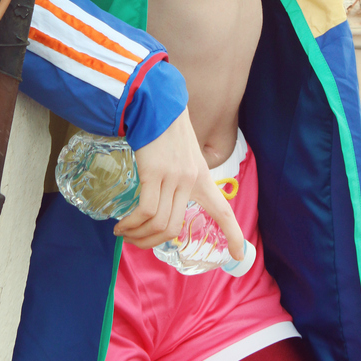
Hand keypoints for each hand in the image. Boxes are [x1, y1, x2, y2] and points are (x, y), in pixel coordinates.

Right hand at [113, 108, 244, 261]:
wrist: (156, 104)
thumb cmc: (166, 130)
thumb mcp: (185, 155)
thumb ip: (182, 178)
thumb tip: (167, 203)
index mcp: (201, 177)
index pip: (223, 210)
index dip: (234, 235)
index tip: (238, 256)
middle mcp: (190, 180)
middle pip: (174, 229)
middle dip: (153, 243)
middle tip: (137, 241)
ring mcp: (172, 177)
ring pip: (159, 224)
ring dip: (138, 236)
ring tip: (125, 234)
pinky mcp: (153, 172)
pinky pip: (145, 211)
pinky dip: (132, 224)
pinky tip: (122, 225)